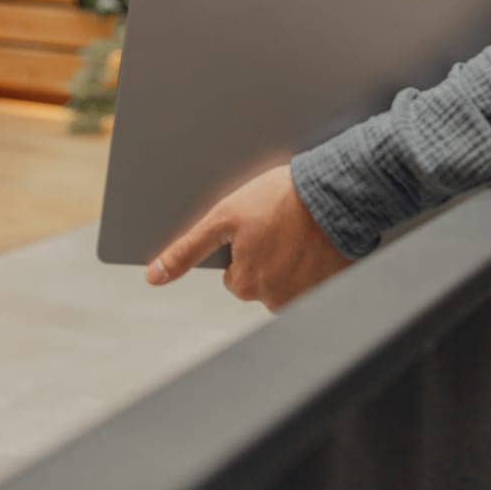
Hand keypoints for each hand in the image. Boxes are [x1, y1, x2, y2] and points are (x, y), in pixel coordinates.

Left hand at [145, 163, 352, 312]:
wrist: (336, 190)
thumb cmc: (281, 198)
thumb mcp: (224, 216)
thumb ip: (188, 249)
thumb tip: (153, 277)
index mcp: (245, 284)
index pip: (234, 272)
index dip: (246, 245)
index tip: (261, 225)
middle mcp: (274, 299)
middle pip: (263, 279)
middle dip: (270, 256)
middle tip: (282, 225)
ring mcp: (305, 296)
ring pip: (291, 280)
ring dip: (296, 260)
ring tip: (303, 230)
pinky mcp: (333, 287)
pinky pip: (320, 280)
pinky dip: (319, 264)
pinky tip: (320, 240)